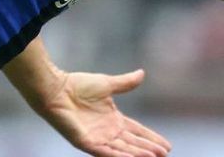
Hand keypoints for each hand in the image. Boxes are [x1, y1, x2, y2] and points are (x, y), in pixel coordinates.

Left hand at [38, 69, 170, 156]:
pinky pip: (105, 152)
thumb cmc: (77, 86)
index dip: (151, 138)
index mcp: (113, 119)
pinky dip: (119, 156)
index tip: (167, 146)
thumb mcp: (107, 84)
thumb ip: (125, 83)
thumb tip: (142, 73)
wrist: (56, 89)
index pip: (136, 131)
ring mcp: (97, 138)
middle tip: (164, 155)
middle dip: (149, 149)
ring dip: (138, 153)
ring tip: (154, 156)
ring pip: (122, 149)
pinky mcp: (86, 142)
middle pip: (133, 143)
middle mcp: (107, 131)